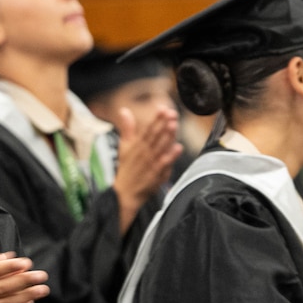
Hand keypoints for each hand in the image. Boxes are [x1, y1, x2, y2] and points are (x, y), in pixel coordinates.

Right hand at [114, 104, 181, 232]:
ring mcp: (151, 163)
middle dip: (163, 124)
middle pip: (155, 136)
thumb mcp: (124, 146)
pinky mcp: (156, 174)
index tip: (163, 109)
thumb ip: (127, 128)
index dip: (156, 119)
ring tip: (174, 125)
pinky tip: (178, 148)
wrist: (124, 194)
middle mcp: (144, 152)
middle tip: (171, 113)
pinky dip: (171, 156)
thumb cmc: (126, 169)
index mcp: (136, 145)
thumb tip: (123, 110)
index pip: (147, 129)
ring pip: (160, 147)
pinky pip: (164, 164)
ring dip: (167, 136)